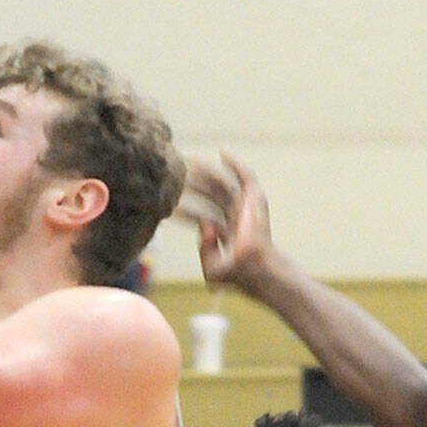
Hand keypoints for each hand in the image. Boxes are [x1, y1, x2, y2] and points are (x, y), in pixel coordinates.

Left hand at [180, 151, 275, 292]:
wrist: (258, 270)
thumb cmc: (238, 274)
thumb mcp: (212, 269)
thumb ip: (203, 249)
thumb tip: (204, 224)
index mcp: (226, 234)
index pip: (202, 217)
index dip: (186, 210)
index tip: (168, 204)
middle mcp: (235, 218)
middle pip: (211, 196)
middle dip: (194, 186)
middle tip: (176, 174)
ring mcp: (245, 208)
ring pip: (223, 184)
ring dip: (208, 172)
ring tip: (190, 161)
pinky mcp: (255, 200)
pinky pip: (245, 177)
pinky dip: (235, 164)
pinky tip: (222, 152)